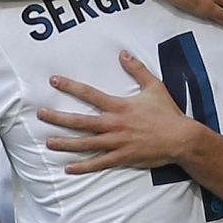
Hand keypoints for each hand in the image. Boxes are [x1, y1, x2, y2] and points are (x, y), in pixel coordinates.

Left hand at [41, 51, 197, 172]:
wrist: (181, 138)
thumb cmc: (168, 112)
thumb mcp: (154, 86)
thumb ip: (137, 69)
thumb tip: (123, 53)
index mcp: (119, 106)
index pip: (90, 94)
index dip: (71, 87)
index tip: (54, 81)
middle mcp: (114, 124)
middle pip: (81, 121)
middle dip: (59, 118)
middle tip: (40, 114)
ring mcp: (117, 142)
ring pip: (86, 143)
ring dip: (65, 143)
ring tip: (48, 142)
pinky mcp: (122, 157)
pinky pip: (99, 163)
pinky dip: (83, 166)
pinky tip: (68, 168)